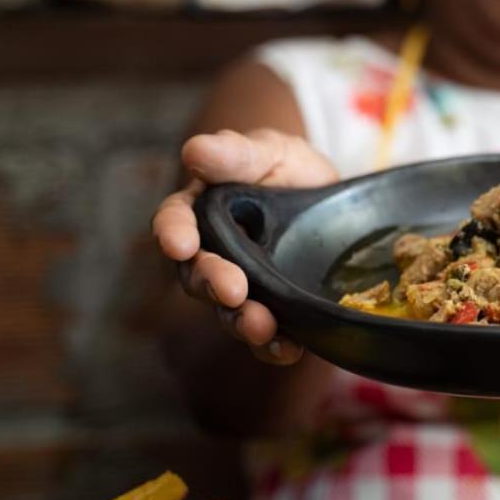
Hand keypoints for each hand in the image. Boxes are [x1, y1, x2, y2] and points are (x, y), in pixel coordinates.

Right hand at [152, 128, 337, 364]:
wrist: (327, 197)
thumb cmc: (284, 167)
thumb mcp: (267, 150)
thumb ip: (234, 152)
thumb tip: (195, 150)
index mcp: (199, 211)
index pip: (174, 221)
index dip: (173, 233)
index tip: (179, 243)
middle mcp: (211, 255)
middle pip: (197, 275)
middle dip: (212, 283)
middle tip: (231, 288)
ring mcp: (241, 286)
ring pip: (228, 311)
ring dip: (241, 321)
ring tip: (260, 325)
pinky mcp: (274, 310)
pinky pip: (267, 336)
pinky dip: (275, 347)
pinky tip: (289, 349)